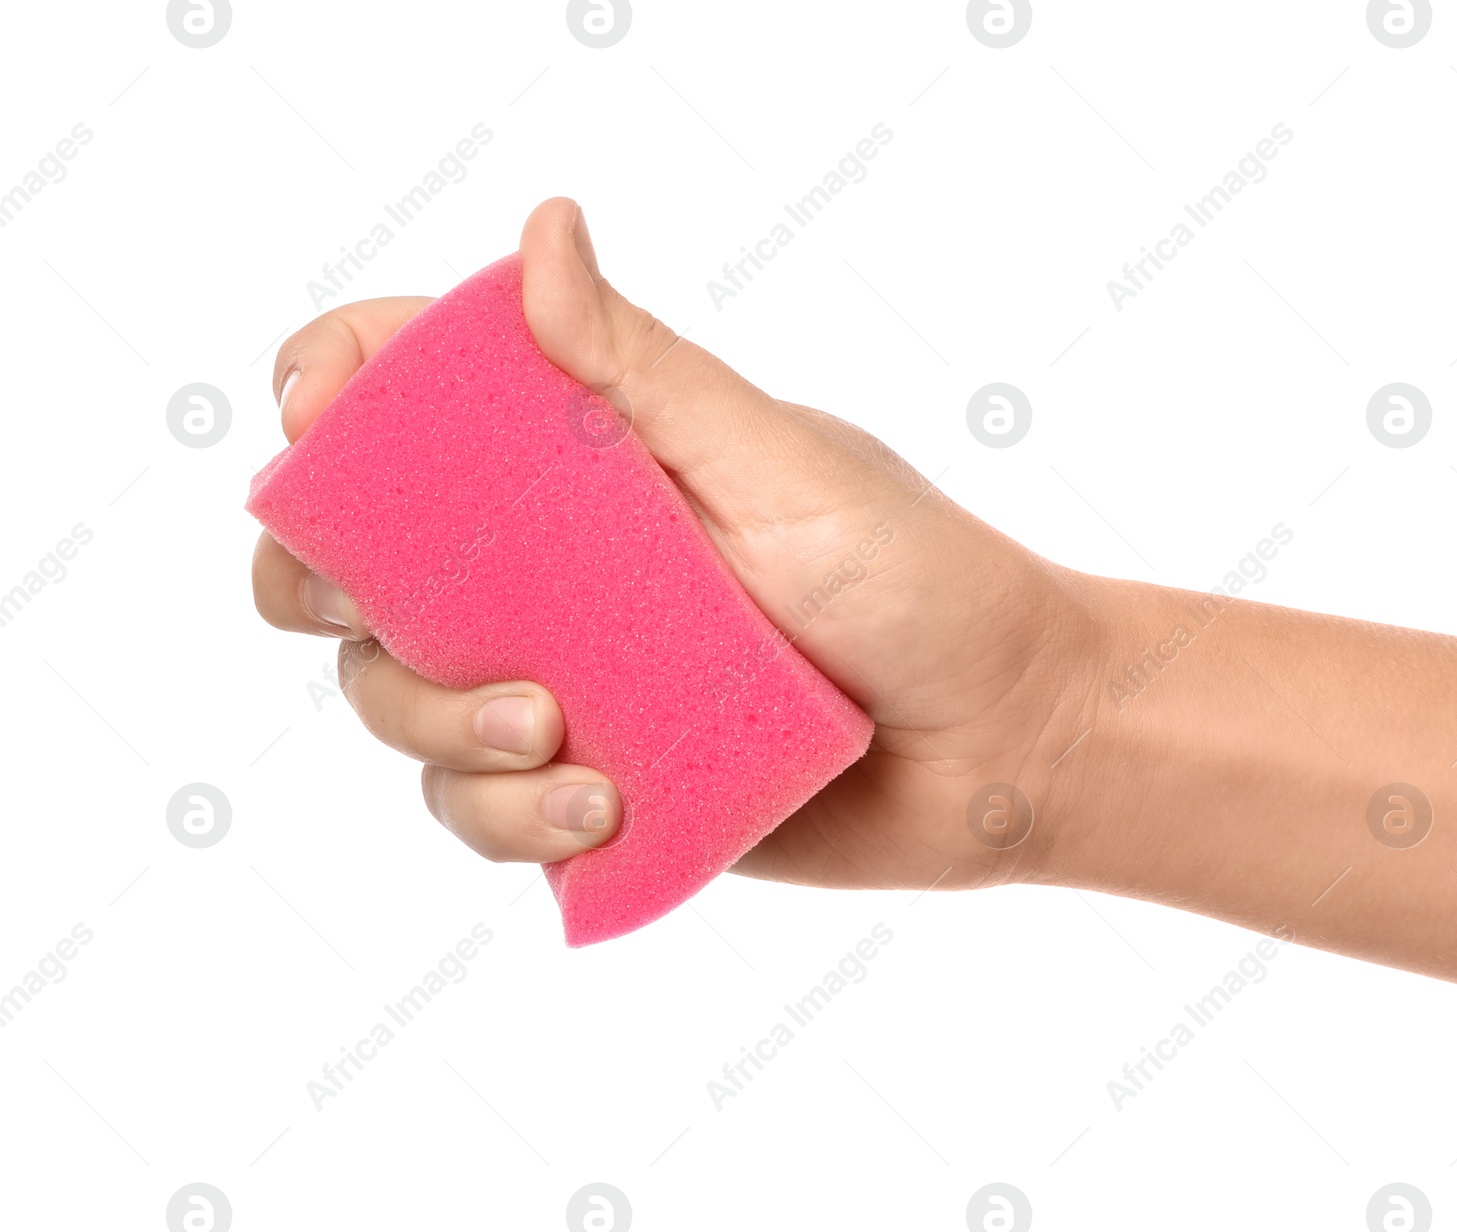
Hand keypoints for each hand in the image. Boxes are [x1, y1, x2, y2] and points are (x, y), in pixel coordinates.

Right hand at [252, 198, 1096, 890]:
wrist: (1005, 745)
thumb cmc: (917, 578)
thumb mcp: (781, 461)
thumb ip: (648, 370)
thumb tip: (544, 227)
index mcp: (586, 461)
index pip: (409, 404)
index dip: (328, 402)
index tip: (316, 426)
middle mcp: (555, 568)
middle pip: (354, 569)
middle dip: (327, 592)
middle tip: (384, 616)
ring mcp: (568, 682)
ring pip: (399, 703)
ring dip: (437, 726)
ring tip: (558, 740)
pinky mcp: (594, 786)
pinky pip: (482, 811)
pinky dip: (508, 819)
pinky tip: (600, 809)